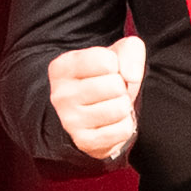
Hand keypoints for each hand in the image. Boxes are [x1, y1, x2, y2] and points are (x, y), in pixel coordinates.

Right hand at [42, 41, 145, 164]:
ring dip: (123, 107)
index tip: (105, 72)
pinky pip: (123, 130)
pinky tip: (111, 122)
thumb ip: (130, 49)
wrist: (96, 114)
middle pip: (115, 86)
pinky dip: (125, 125)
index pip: (106, 61)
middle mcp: (60, 94)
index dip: (115, 65)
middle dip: (121, 88)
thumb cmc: (105, 78)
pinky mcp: (84, 141)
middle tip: (109, 92)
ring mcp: (70, 120)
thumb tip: (131, 76)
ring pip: (120, 108)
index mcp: (62, 67)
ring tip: (110, 106)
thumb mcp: (117, 54)